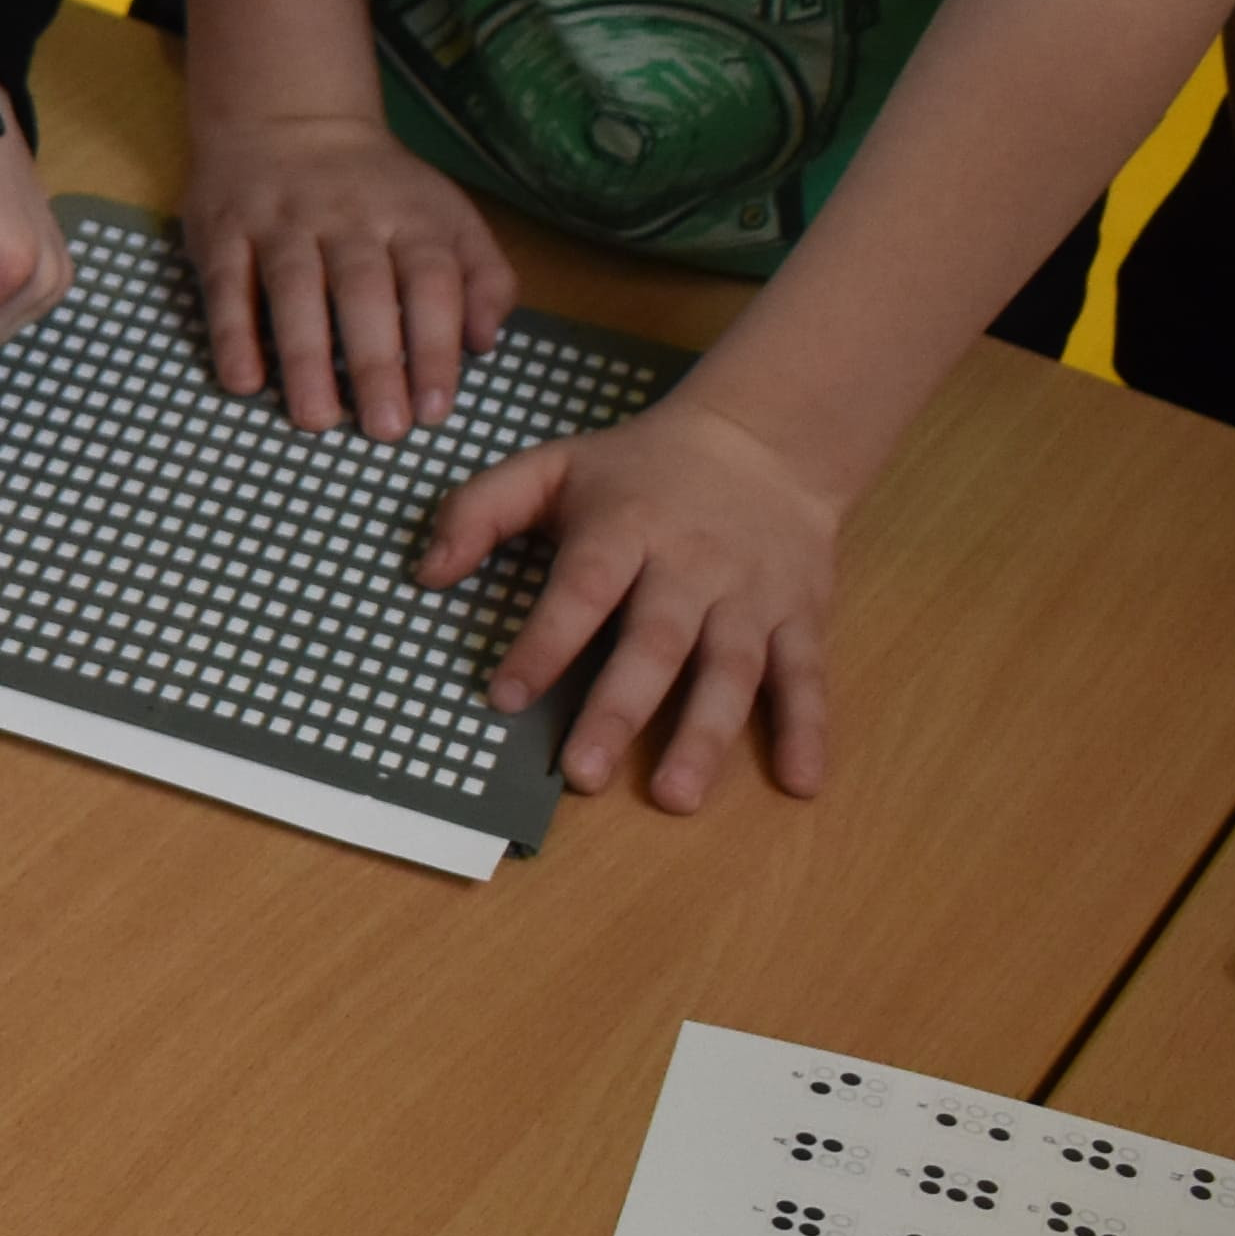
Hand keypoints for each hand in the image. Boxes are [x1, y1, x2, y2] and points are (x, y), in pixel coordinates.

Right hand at [184, 103, 515, 436]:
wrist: (287, 114)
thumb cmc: (378, 188)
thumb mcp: (447, 215)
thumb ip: (482, 275)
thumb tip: (485, 342)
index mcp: (410, 215)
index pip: (431, 281)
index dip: (435, 346)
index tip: (435, 409)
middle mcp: (347, 216)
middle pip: (364, 290)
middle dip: (376, 362)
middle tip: (384, 429)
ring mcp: (281, 220)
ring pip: (294, 288)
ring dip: (305, 356)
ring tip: (316, 419)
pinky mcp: (224, 228)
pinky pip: (227, 284)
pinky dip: (233, 333)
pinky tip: (244, 381)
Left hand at [417, 395, 842, 811]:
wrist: (765, 440)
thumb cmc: (638, 470)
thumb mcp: (552, 466)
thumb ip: (480, 510)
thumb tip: (425, 573)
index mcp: (626, 527)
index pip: (582, 588)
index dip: (544, 643)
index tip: (504, 698)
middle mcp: (692, 565)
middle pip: (656, 641)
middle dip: (619, 710)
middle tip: (583, 774)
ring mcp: (752, 594)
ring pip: (731, 669)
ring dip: (705, 735)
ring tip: (674, 796)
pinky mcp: (801, 614)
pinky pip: (806, 675)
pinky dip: (808, 729)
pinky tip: (801, 782)